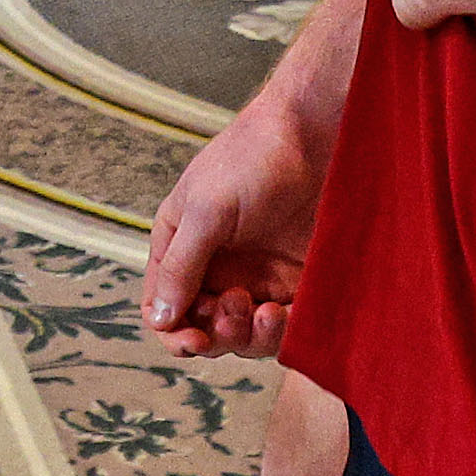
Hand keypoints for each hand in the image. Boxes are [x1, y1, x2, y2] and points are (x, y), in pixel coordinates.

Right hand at [143, 89, 334, 360]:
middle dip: (216, 334)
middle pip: (202, 327)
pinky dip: (280, 332)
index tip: (194, 341)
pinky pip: (283, 326)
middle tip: (236, 309)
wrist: (317, 134)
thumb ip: (181, 266)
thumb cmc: (252, 159)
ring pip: (243, 334)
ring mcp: (257, 275)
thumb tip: (158, 319)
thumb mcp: (206, 209)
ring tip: (264, 310)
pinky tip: (282, 313)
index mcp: (181, 245)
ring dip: (248, 335)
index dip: (174, 333)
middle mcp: (216, 266)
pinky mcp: (296, 281)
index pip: (164, 306)